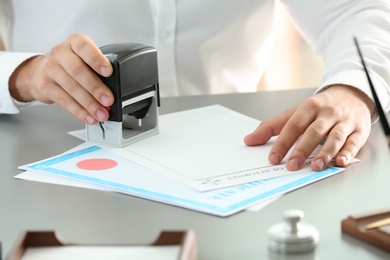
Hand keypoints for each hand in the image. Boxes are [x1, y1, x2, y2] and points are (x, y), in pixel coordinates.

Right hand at [8, 33, 113, 123]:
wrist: (39, 71)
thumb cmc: (68, 64)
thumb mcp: (82, 58)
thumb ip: (96, 69)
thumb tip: (113, 90)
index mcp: (74, 42)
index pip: (85, 47)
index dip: (97, 59)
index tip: (108, 72)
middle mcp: (60, 53)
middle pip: (78, 70)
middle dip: (95, 88)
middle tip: (108, 100)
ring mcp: (50, 69)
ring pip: (71, 87)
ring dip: (89, 103)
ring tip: (101, 113)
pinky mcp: (45, 86)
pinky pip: (64, 100)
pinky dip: (78, 111)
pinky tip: (88, 116)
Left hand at [244, 85, 374, 170]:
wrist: (351, 94)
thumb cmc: (319, 108)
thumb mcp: (295, 112)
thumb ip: (272, 127)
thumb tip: (249, 140)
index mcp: (309, 107)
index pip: (293, 125)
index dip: (283, 142)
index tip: (273, 158)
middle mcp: (327, 113)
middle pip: (313, 132)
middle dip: (302, 150)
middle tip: (292, 166)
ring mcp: (344, 122)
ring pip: (335, 138)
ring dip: (325, 153)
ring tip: (315, 167)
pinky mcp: (359, 130)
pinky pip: (354, 142)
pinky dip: (347, 153)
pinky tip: (340, 162)